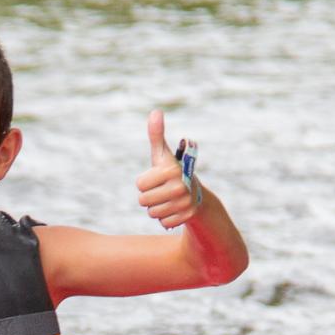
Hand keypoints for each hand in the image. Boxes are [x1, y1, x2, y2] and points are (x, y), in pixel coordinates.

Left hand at [136, 109, 200, 229]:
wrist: (195, 192)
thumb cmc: (172, 171)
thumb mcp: (162, 154)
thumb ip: (156, 135)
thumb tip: (155, 112)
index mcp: (171, 170)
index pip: (139, 185)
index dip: (144, 183)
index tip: (156, 178)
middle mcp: (180, 186)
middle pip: (143, 201)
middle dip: (149, 197)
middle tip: (162, 190)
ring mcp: (185, 202)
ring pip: (152, 213)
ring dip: (156, 208)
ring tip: (167, 199)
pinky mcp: (187, 216)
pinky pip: (163, 223)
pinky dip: (166, 218)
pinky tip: (174, 209)